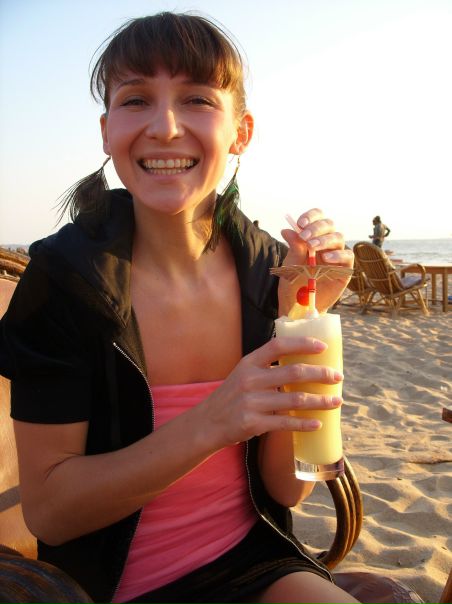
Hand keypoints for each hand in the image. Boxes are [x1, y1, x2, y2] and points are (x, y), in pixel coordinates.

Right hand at [200, 336, 342, 447]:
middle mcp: (250, 380)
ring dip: (320, 401)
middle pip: (293, 373)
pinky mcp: (253, 423)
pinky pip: (286, 423)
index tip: (323, 346)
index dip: (302, 344)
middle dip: (321, 374)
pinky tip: (318, 423)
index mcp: (249, 363)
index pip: (278, 346)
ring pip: (295, 400)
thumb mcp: (243, 374)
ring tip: (337, 401)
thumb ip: (267, 368)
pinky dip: (305, 423)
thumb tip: (303, 364)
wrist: (207, 423)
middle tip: (338, 376)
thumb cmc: (232, 397)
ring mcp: (251, 402)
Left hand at [279, 208, 353, 313]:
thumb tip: (287, 230)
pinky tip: (325, 259)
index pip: (317, 218)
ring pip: (338, 238)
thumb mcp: (290, 265)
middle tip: (304, 236)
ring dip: (325, 240)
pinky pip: (348, 256)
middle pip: (329, 225)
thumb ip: (293, 248)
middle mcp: (326, 245)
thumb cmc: (293, 284)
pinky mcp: (344, 270)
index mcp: (312, 238)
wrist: (298, 307)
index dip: (311, 216)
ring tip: (312, 247)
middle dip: (317, 227)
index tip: (300, 223)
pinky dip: (338, 255)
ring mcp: (336, 256)